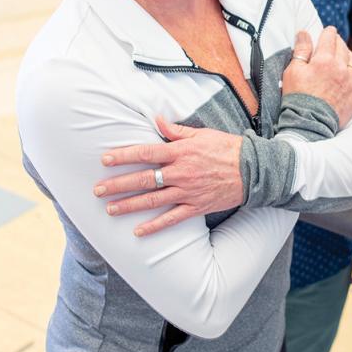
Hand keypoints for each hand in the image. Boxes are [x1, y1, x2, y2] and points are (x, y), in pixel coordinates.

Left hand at [92, 117, 243, 236]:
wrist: (254, 170)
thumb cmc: (228, 148)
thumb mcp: (202, 133)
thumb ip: (176, 130)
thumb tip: (156, 120)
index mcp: (181, 152)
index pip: (146, 153)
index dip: (123, 156)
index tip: (105, 160)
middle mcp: (181, 173)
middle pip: (143, 179)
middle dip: (118, 185)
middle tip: (97, 190)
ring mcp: (188, 192)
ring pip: (153, 200)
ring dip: (129, 205)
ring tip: (110, 209)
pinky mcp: (197, 207)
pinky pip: (172, 219)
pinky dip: (155, 226)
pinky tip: (138, 232)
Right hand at [282, 28, 351, 127]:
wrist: (309, 123)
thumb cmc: (298, 97)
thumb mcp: (293, 71)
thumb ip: (301, 50)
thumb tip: (304, 33)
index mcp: (324, 59)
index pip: (330, 36)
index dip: (327, 32)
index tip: (326, 32)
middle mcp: (341, 67)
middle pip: (342, 46)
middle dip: (336, 42)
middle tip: (332, 43)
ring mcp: (350, 81)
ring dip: (347, 54)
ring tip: (342, 55)